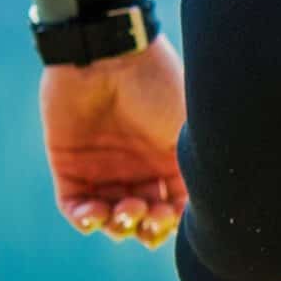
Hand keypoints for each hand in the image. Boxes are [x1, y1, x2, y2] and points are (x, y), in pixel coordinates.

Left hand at [39, 35, 187, 248]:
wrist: (111, 55)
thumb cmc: (159, 87)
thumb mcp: (188, 130)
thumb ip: (193, 169)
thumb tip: (211, 206)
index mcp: (169, 161)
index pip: (172, 206)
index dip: (170, 223)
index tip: (168, 218)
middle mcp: (138, 168)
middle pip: (142, 216)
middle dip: (144, 225)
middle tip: (145, 216)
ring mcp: (103, 168)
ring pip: (109, 217)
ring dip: (116, 226)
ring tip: (120, 214)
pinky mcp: (69, 165)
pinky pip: (73, 205)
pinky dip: (83, 219)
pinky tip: (94, 216)